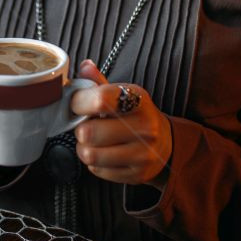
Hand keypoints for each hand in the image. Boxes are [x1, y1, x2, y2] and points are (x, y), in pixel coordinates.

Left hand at [71, 60, 171, 188]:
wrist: (164, 141)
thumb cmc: (134, 114)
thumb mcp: (122, 93)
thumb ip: (99, 82)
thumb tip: (84, 66)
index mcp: (138, 99)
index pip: (100, 99)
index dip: (79, 102)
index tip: (76, 104)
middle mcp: (145, 126)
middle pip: (90, 132)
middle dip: (80, 129)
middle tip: (86, 126)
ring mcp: (143, 153)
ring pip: (90, 155)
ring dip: (84, 148)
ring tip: (92, 142)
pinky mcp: (137, 174)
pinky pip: (98, 171)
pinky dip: (95, 164)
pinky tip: (104, 154)